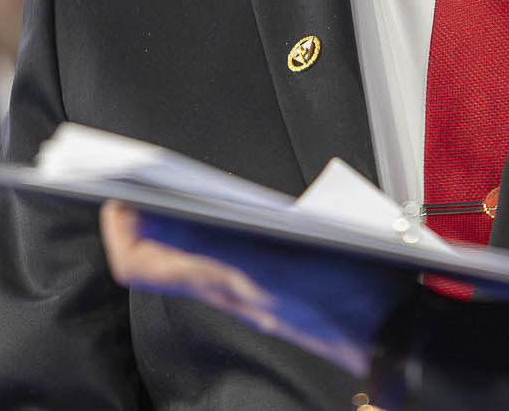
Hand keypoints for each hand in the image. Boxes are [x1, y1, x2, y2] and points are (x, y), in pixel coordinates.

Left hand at [99, 201, 393, 376]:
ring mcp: (252, 289)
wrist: (393, 329)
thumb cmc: (343, 297)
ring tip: (179, 185)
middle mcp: (228, 289)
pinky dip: (219, 227)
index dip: (119, 227)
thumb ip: (208, 241)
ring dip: (180, 218)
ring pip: (194, 255)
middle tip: (140, 178)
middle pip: (162, 256)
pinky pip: (228, 256)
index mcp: (220, 283)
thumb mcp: (272, 261)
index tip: (115, 190)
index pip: (139, 262)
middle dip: (145, 214)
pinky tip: (238, 207)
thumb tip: (152, 215)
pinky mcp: (277, 286)